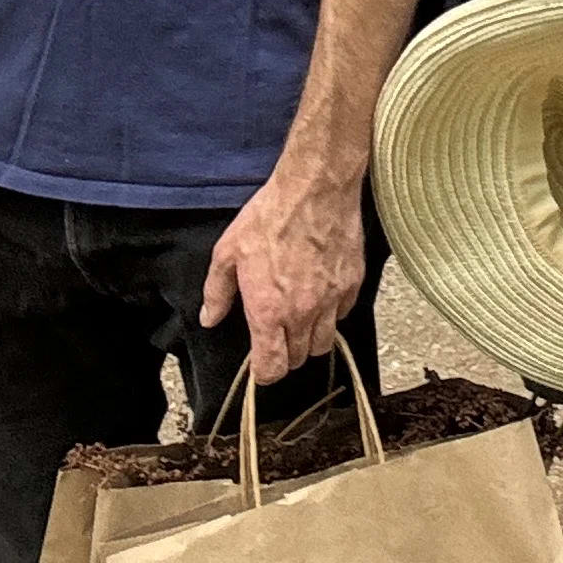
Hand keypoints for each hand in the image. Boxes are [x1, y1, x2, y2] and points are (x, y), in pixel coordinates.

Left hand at [202, 161, 365, 385]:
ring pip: (325, 343)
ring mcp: (331, 300)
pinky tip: (320, 294)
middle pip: (300, 359)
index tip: (261, 365)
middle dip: (286, 354)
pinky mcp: (352, 284)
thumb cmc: (270, 217)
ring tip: (300, 319)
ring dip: (310, 338)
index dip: (265, 373)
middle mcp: (303, 313)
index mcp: (269, 311)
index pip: (272, 368)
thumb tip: (210, 317)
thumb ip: (217, 292)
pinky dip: (332, 313)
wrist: (315, 189)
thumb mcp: (228, 252)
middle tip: (277, 334)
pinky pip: (342, 314)